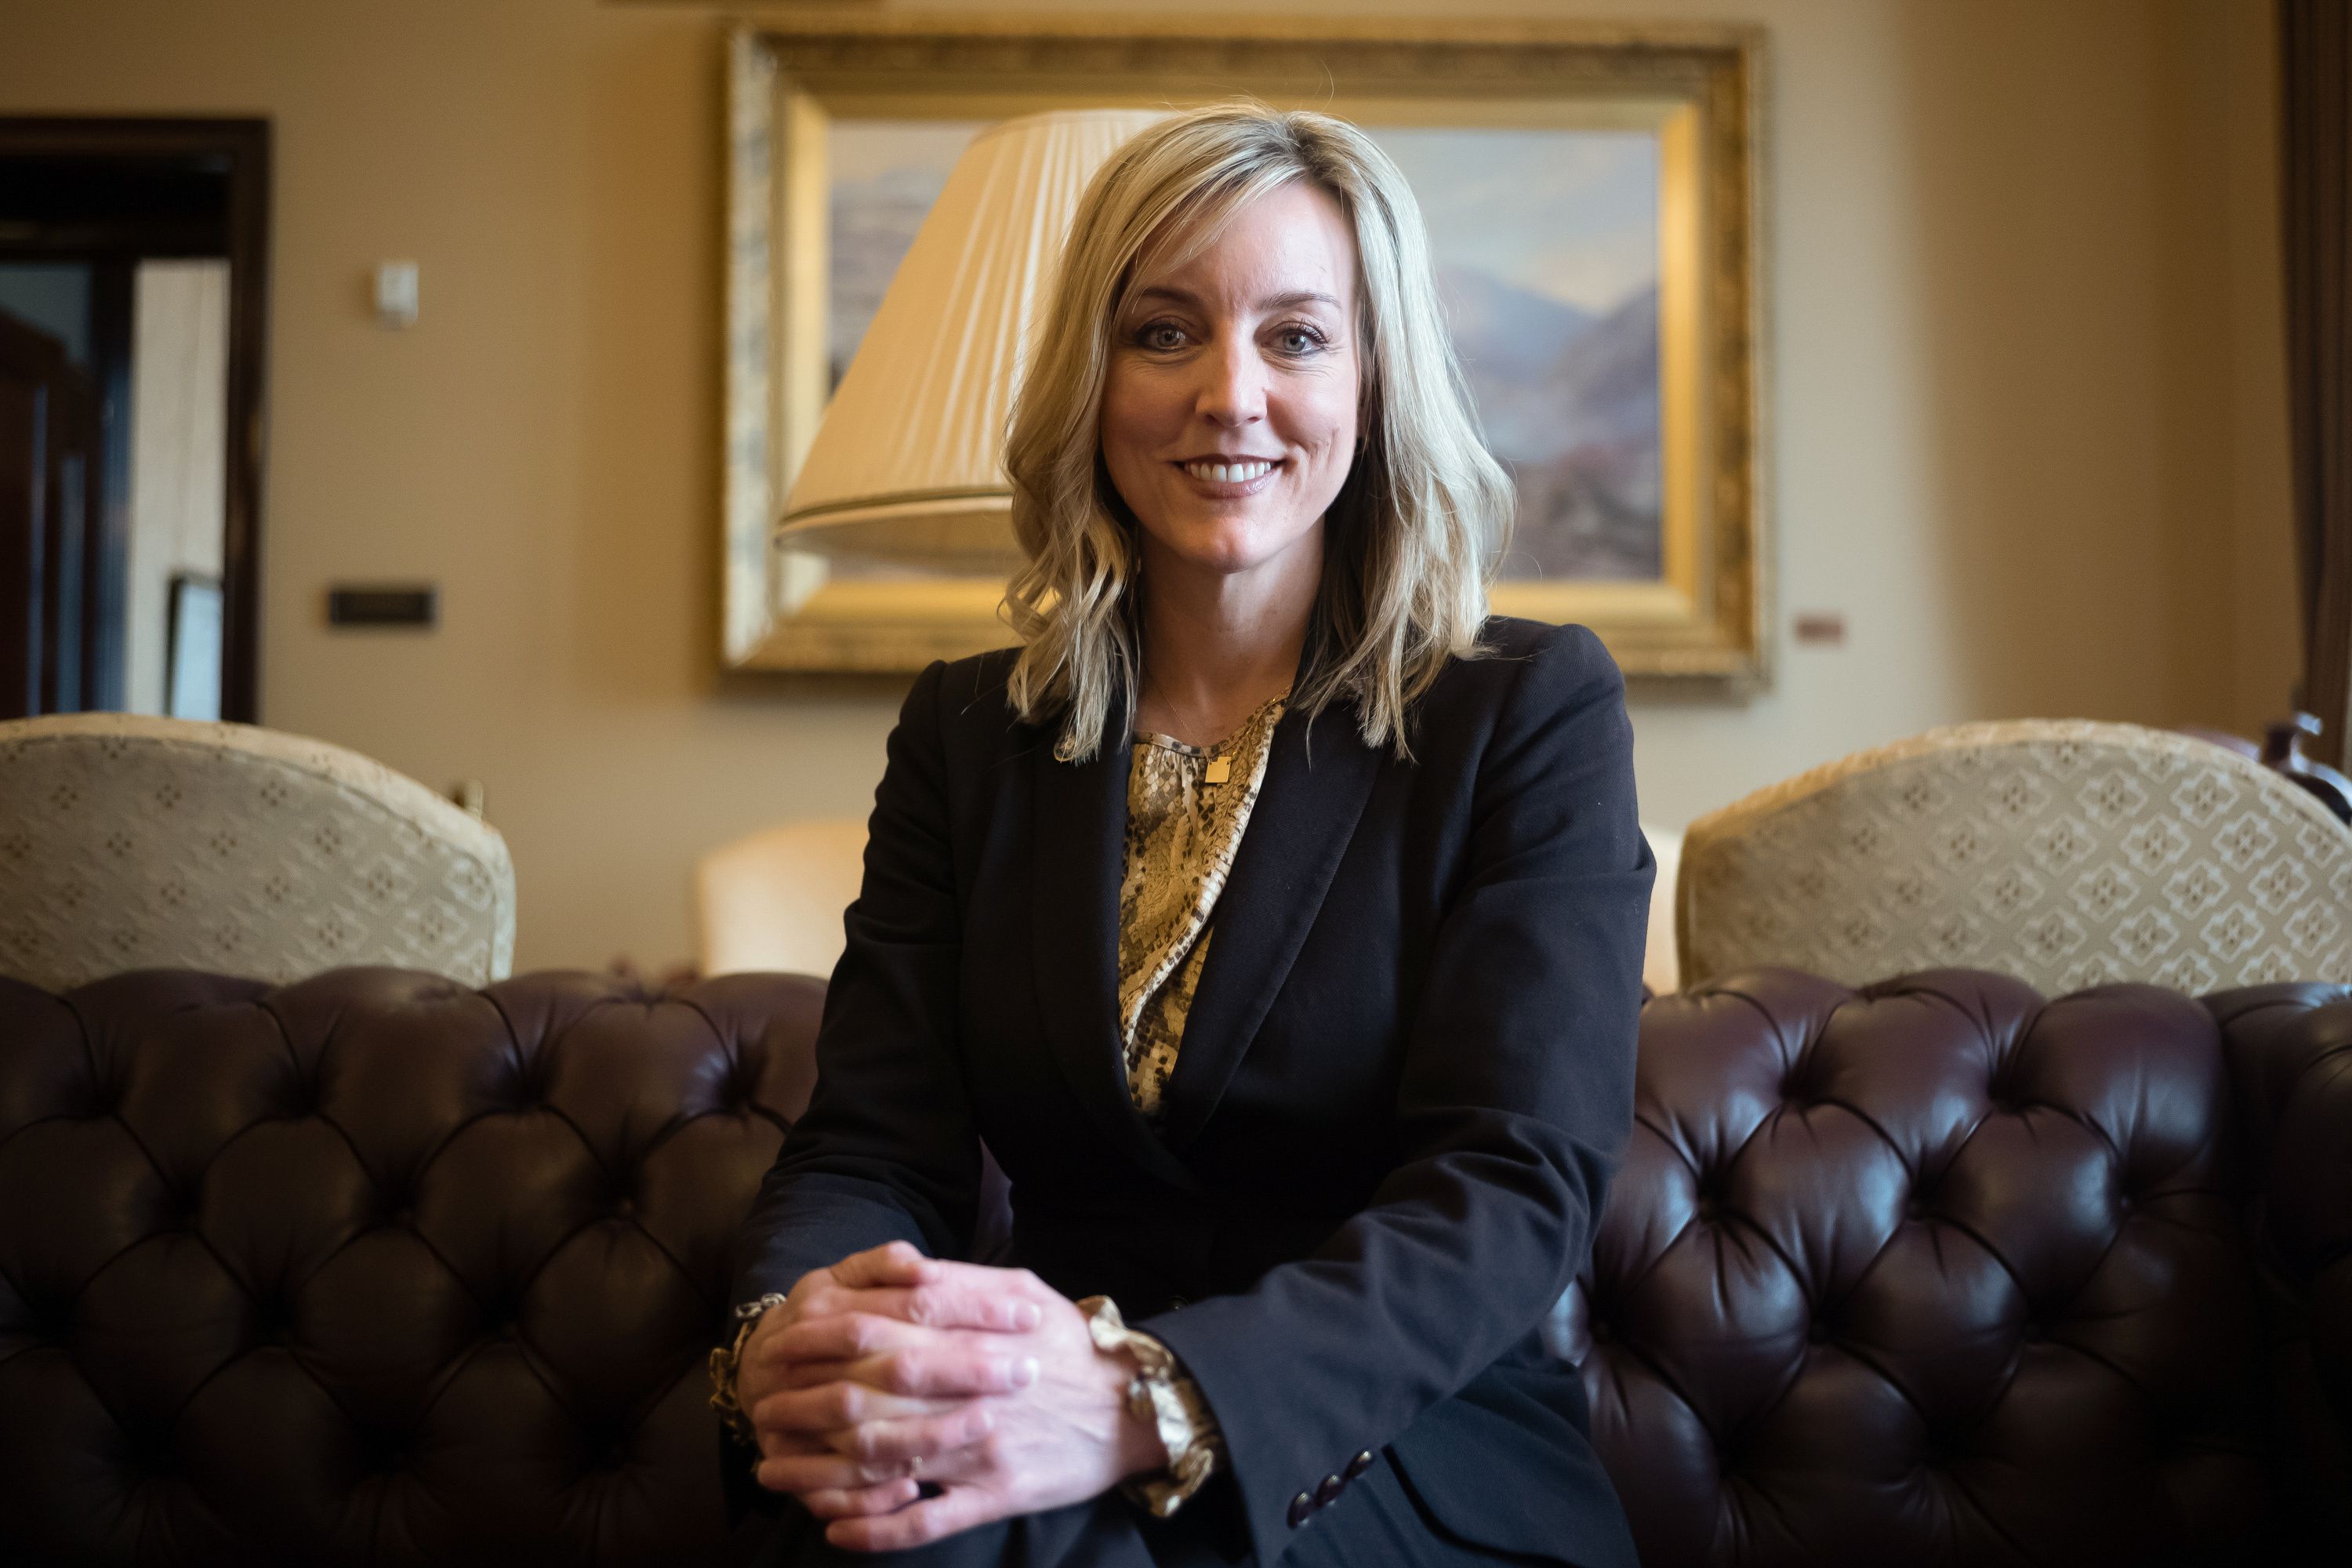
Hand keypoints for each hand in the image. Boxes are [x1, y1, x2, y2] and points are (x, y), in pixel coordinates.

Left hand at [753, 1261, 1169, 1551]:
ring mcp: (982, 1449)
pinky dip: (876, 1529)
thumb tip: (901, 1272)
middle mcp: (972, 1393)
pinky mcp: (997, 1497)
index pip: (880, 1334)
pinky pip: (927, 1521)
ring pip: (886, 1465)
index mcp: (974, 1337)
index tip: (778, 1346)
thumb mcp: (1021, 1290)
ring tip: (776, 1473)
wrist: (1137, 1405)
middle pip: (870, 1401)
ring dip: (820, 1473)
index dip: (820, 1342)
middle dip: (804, 1408)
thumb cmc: (1070, 1343)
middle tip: (762, 1413)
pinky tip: (835, 1529)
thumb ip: (958, 1282)